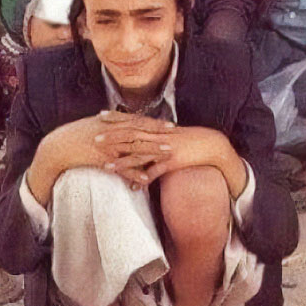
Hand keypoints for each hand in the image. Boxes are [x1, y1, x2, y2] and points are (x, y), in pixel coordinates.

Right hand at [27, 110, 173, 205]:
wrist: (58, 146)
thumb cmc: (75, 135)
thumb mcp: (94, 124)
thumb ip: (110, 122)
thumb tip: (122, 118)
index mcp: (111, 122)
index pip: (138, 121)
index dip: (155, 123)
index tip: (170, 124)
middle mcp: (112, 132)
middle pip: (140, 132)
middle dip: (159, 134)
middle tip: (176, 137)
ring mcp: (108, 146)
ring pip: (134, 148)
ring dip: (152, 151)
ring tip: (168, 154)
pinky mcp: (103, 160)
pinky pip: (122, 168)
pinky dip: (134, 173)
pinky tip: (146, 179)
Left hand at [104, 120, 246, 197]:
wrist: (211, 145)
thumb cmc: (189, 139)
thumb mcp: (169, 134)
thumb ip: (154, 134)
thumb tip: (142, 134)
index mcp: (156, 128)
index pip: (132, 120)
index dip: (115, 118)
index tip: (100, 116)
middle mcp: (157, 136)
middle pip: (131, 136)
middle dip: (112, 138)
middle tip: (94, 139)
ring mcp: (164, 149)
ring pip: (139, 155)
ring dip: (122, 161)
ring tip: (106, 166)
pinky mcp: (172, 162)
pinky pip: (155, 173)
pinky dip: (144, 180)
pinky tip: (133, 188)